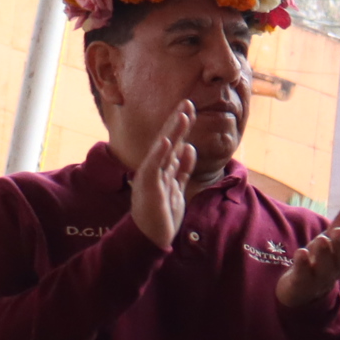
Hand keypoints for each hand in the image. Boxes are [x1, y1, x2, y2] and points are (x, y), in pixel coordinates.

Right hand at [126, 102, 197, 252]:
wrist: (151, 238)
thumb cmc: (163, 214)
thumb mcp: (178, 187)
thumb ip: (182, 169)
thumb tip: (189, 148)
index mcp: (164, 168)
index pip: (174, 142)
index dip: (182, 126)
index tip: (191, 108)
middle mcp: (156, 168)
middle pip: (169, 140)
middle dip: (178, 121)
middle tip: (188, 102)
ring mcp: (152, 177)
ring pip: (164, 150)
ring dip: (172, 132)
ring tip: (182, 115)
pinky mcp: (148, 187)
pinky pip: (154, 167)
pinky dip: (159, 153)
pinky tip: (165, 140)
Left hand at [277, 199, 339, 315]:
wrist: (302, 291)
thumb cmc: (319, 260)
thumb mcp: (331, 239)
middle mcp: (334, 266)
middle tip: (339, 231)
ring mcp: (319, 277)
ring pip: (324, 267)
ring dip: (323, 254)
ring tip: (321, 240)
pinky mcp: (301, 283)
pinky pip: (303, 275)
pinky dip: (302, 265)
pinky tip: (301, 252)